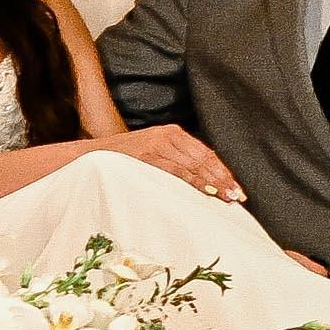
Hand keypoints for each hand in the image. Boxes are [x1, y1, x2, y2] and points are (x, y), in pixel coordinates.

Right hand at [113, 122, 250, 203]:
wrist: (93, 155)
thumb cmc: (126, 159)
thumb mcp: (154, 153)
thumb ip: (176, 160)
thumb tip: (204, 179)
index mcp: (173, 133)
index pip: (205, 153)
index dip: (222, 170)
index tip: (235, 187)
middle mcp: (168, 135)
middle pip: (204, 158)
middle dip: (223, 178)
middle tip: (237, 195)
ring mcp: (158, 144)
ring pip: (194, 165)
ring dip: (213, 182)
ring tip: (227, 196)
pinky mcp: (148, 155)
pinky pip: (177, 170)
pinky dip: (194, 181)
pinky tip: (207, 190)